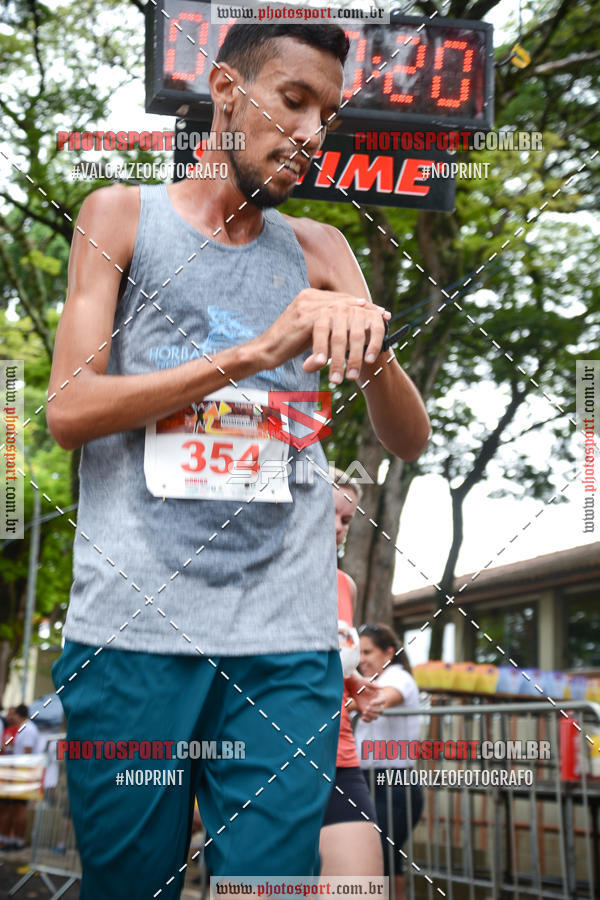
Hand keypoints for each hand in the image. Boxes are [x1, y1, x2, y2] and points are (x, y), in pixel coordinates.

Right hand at [259, 289, 390, 382]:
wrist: (265, 351)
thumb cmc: (287, 344)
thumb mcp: (310, 330)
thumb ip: (327, 324)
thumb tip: (348, 327)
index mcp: (310, 296)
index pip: (342, 298)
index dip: (362, 306)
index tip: (379, 312)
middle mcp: (308, 296)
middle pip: (344, 301)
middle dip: (366, 311)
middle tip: (383, 317)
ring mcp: (305, 305)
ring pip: (339, 313)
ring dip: (357, 324)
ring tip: (372, 330)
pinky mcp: (302, 317)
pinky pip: (329, 324)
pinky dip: (344, 333)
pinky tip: (356, 338)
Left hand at [347, 674, 385, 721]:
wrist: (354, 688)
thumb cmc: (361, 683)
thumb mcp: (366, 682)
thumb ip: (373, 684)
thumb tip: (381, 687)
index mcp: (380, 695)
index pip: (383, 700)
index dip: (377, 702)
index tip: (370, 702)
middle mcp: (378, 703)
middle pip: (381, 710)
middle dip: (374, 710)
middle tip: (366, 708)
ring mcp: (373, 708)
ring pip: (376, 716)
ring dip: (371, 716)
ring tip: (364, 712)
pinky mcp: (368, 712)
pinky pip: (370, 719)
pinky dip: (367, 720)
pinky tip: (362, 717)